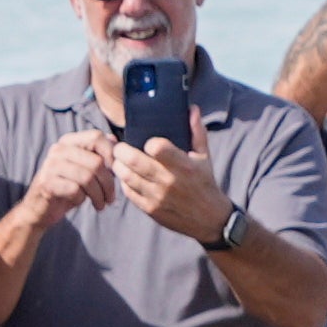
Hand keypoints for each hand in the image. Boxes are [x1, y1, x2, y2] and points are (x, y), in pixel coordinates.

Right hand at [27, 125, 115, 221]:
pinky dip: (82, 199)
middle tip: (110, 198)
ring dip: (98, 195)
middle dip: (108, 183)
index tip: (114, 173)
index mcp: (69, 141)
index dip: (111, 155)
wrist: (39, 209)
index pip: (97, 137)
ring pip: (87, 177)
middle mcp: (58, 149)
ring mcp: (50, 165)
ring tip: (101, 204)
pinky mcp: (46, 183)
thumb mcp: (85, 169)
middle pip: (96, 162)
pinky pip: (75, 190)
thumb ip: (98, 154)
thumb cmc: (67, 188)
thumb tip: (115, 141)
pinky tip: (80, 202)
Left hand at [113, 135, 227, 241]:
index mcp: (184, 165)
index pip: (157, 148)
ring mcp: (157, 196)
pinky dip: (124, 182)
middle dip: (121, 151)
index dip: (149, 142)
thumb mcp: (204, 157)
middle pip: (134, 161)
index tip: (147, 142)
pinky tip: (126, 176)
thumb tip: (192, 109)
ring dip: (118, 166)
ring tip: (118, 160)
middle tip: (119, 147)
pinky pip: (129, 192)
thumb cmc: (204, 182)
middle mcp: (169, 181)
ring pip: (127, 177)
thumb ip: (197, 132)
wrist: (208, 218)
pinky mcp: (149, 209)